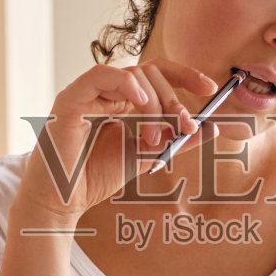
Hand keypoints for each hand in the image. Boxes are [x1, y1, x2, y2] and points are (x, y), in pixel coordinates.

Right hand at [15, 59, 220, 222]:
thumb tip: (211, 128)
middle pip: (148, 73)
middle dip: (173, 100)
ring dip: (153, 104)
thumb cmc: (96, 178)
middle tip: (184, 127)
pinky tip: (140, 101)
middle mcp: (105, 92)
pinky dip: (124, 84)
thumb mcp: (147, 156)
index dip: (184, 75)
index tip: (210, 88)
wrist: (64, 202)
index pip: (156, 73)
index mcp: (122, 100)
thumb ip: (176, 141)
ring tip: (153, 138)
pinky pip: (99, 76)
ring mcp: (87, 93)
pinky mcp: (69, 100)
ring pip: (130, 75)